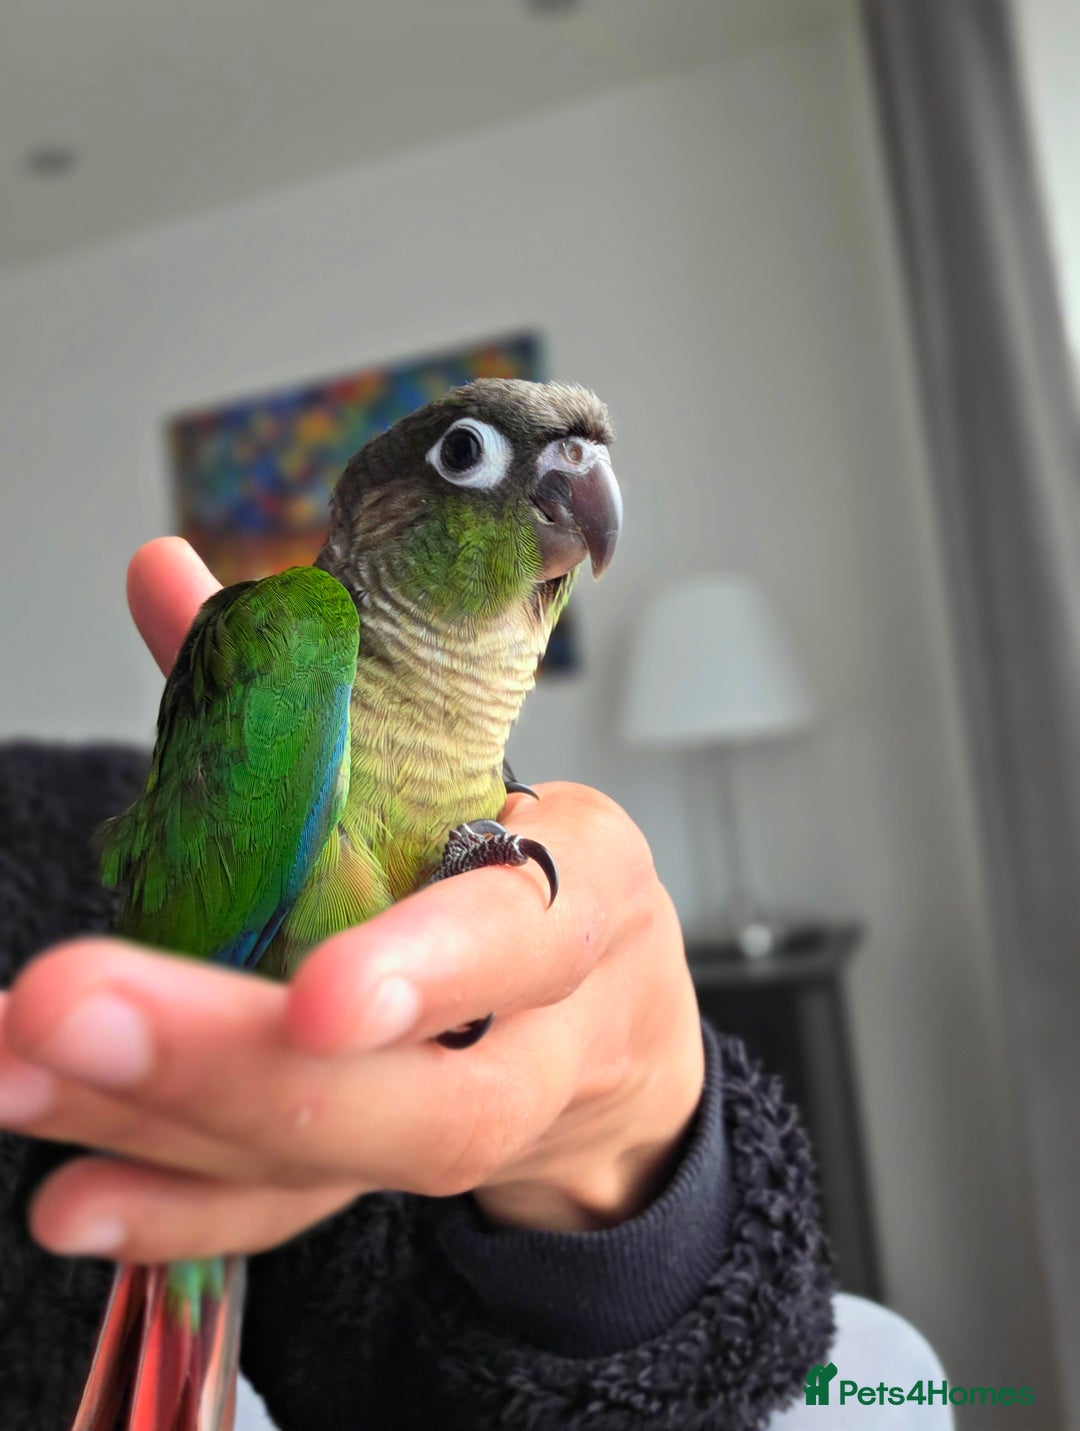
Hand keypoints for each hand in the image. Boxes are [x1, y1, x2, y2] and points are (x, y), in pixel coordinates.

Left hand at [0, 538, 703, 1259]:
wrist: (617, 1018)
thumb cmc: (535, 862)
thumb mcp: (470, 763)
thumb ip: (313, 681)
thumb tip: (165, 574)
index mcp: (584, 883)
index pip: (529, 929)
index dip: (434, 967)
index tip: (316, 993)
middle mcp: (555, 1023)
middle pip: (439, 1093)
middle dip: (241, 1066)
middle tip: (68, 1010)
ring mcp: (495, 1120)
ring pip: (362, 1158)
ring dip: (176, 1125)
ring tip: (21, 1075)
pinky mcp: (417, 1177)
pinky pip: (317, 1210)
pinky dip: (193, 1207)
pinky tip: (78, 1197)